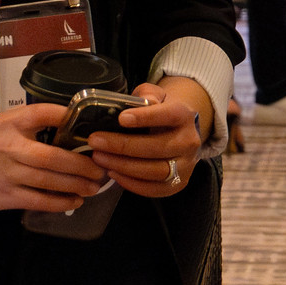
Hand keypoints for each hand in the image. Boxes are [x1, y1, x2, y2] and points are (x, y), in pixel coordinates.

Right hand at [0, 104, 108, 213]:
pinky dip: (59, 202)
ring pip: (49, 181)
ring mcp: (8, 173)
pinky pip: (38, 200)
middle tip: (102, 167)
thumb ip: (31, 124)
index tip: (93, 126)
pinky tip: (74, 200)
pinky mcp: (5, 196)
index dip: (70, 117)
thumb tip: (70, 125)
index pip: (45, 113)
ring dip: (77, 185)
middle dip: (83, 164)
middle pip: (54, 156)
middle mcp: (11, 146)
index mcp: (11, 123)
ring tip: (95, 186)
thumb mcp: (2, 123)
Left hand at [88, 83, 205, 198]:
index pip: (167, 116)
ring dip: (124, 167)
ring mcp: (186, 165)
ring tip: (100, 159)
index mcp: (184, 115)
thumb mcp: (155, 95)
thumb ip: (147, 95)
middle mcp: (189, 142)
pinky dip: (132, 183)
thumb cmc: (160, 110)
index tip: (121, 119)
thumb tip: (138, 103)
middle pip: (157, 147)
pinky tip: (113, 173)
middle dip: (123, 146)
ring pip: (156, 171)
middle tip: (96, 142)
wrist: (180, 131)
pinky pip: (154, 189)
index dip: (145, 118)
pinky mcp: (178, 184)